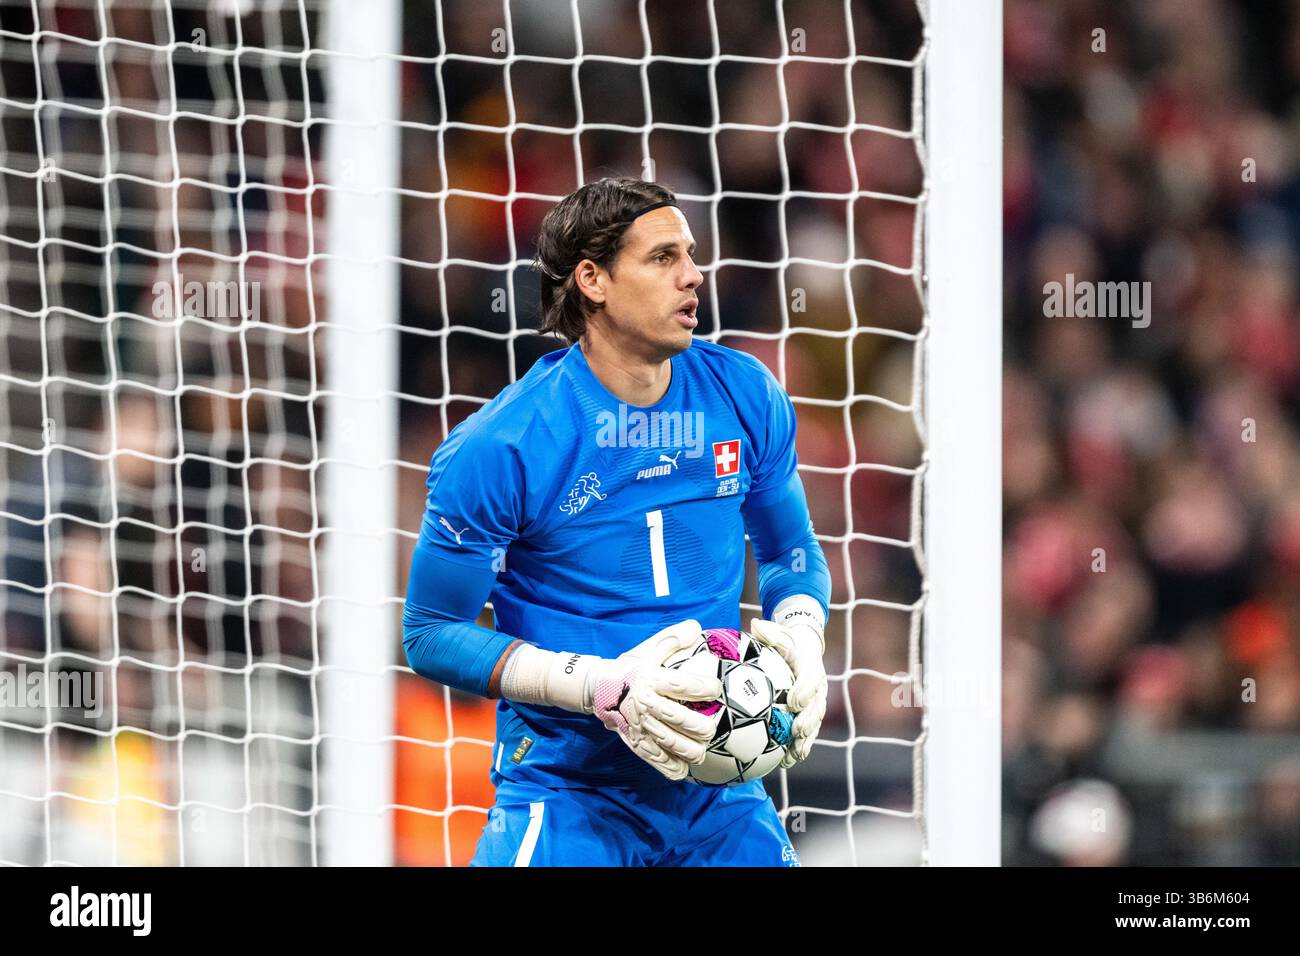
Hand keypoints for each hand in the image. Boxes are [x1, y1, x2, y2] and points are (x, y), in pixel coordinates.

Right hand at [585, 619, 723, 780]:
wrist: (598, 687)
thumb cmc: (630, 667)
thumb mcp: (649, 649)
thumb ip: (673, 638)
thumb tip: (697, 628)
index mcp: (650, 679)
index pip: (681, 685)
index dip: (703, 688)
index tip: (716, 688)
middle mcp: (645, 704)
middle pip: (679, 719)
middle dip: (701, 726)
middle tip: (712, 727)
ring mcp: (640, 726)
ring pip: (670, 744)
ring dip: (691, 750)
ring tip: (701, 747)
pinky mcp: (636, 742)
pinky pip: (656, 760)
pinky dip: (672, 767)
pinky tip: (684, 766)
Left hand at [749, 616, 826, 767]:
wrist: (806, 650)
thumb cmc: (788, 643)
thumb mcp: (780, 634)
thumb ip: (770, 632)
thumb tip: (755, 624)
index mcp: (810, 668)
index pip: (810, 680)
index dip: (804, 691)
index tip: (794, 701)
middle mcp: (817, 688)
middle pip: (816, 707)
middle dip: (808, 721)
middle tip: (797, 731)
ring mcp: (816, 704)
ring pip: (814, 725)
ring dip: (805, 741)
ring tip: (794, 756)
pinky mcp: (811, 715)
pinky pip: (807, 734)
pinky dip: (799, 747)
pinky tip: (785, 763)